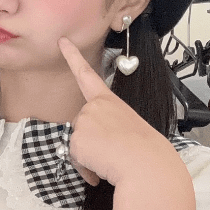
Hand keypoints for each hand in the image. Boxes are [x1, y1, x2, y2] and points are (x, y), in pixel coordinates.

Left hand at [58, 37, 177, 187]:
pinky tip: (101, 167)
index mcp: (108, 101)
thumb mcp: (126, 128)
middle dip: (90, 141)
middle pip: (80, 126)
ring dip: (89, 156)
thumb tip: (90, 145)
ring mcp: (83, 122)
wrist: (147, 165)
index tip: (62, 41)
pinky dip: (86, 167)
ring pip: (77, 144)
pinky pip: (75, 158)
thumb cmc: (144, 150)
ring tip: (110, 158)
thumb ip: (105, 127)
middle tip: (113, 150)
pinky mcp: (76, 140)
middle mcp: (93, 107)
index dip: (72, 57)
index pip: (87, 75)